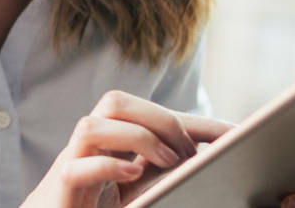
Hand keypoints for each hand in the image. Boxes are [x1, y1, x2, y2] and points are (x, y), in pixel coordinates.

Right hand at [19, 90, 234, 207]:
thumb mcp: (140, 190)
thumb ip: (163, 173)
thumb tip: (210, 159)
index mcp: (110, 144)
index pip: (150, 113)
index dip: (193, 121)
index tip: (233, 134)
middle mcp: (88, 149)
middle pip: (115, 102)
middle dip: (160, 119)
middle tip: (188, 152)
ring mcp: (71, 167)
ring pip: (90, 126)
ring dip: (136, 139)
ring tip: (168, 163)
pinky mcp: (61, 191)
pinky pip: (76, 169)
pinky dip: (108, 168)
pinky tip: (133, 176)